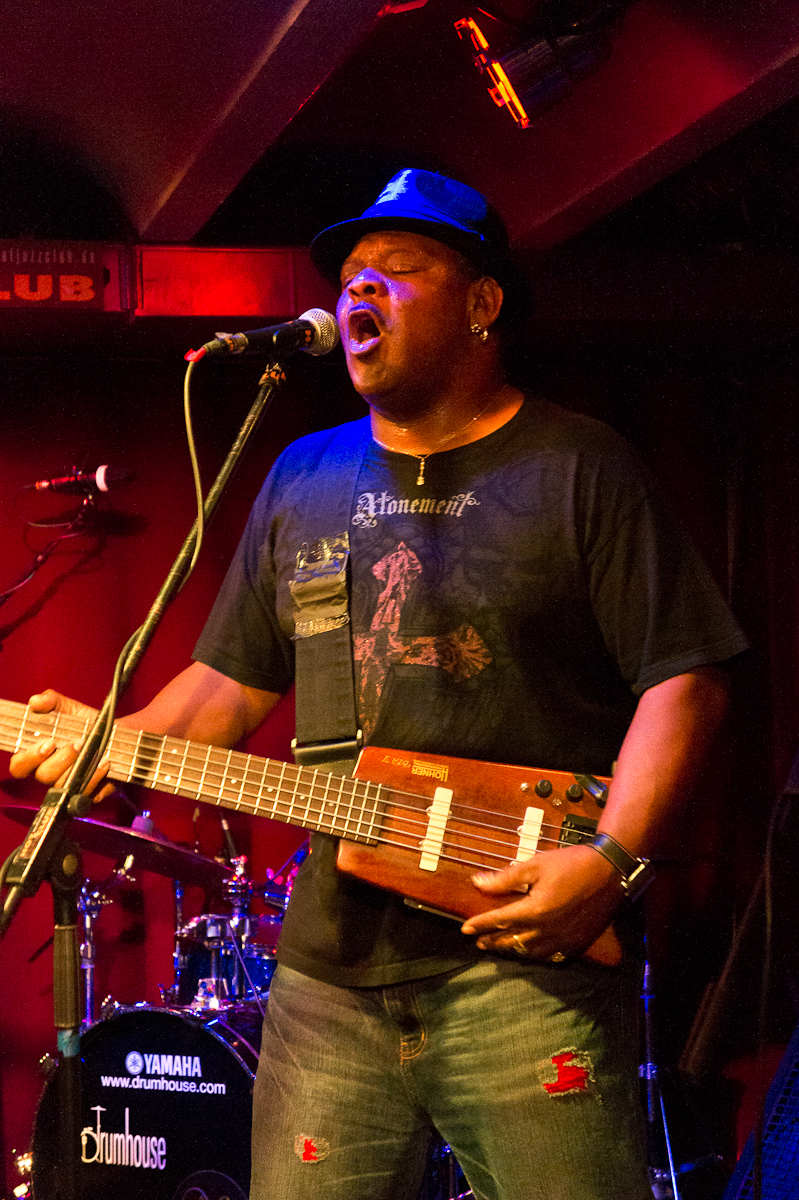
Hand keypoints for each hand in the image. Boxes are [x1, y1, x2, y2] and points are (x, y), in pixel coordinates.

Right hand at [8, 689, 111, 798]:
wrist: (115, 734)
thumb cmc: (84, 723)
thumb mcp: (68, 708)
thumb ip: (50, 701)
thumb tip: (36, 701)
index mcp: (37, 756)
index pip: (19, 766)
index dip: (29, 758)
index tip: (48, 743)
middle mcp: (50, 773)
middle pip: (44, 776)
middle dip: (61, 760)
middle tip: (77, 743)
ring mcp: (68, 785)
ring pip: (66, 786)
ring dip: (81, 768)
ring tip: (96, 752)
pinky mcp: (88, 792)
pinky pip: (88, 794)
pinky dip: (96, 779)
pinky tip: (104, 764)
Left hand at [460, 843, 623, 960]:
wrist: (610, 871)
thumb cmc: (571, 863)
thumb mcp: (536, 865)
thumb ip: (505, 878)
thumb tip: (478, 883)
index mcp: (535, 910)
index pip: (500, 921)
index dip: (481, 924)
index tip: (465, 928)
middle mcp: (547, 930)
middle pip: (512, 942)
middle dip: (493, 941)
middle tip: (479, 941)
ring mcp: (563, 939)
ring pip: (530, 953)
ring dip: (512, 950)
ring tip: (500, 946)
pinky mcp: (576, 943)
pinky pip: (550, 956)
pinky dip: (534, 954)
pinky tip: (529, 950)